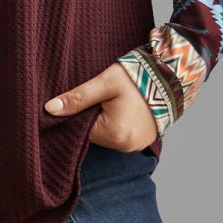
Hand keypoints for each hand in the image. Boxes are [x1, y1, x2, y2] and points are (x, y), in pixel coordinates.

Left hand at [43, 62, 159, 152]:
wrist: (172, 75)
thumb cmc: (138, 77)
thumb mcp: (104, 83)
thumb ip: (77, 98)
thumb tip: (50, 109)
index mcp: (114, 134)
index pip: (81, 129)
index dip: (78, 112)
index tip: (82, 98)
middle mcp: (125, 146)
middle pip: (94, 133)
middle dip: (92, 116)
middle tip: (99, 96)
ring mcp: (136, 146)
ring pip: (107, 134)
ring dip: (105, 120)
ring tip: (112, 100)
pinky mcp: (143, 141)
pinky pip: (121, 135)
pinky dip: (118, 123)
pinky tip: (122, 107)